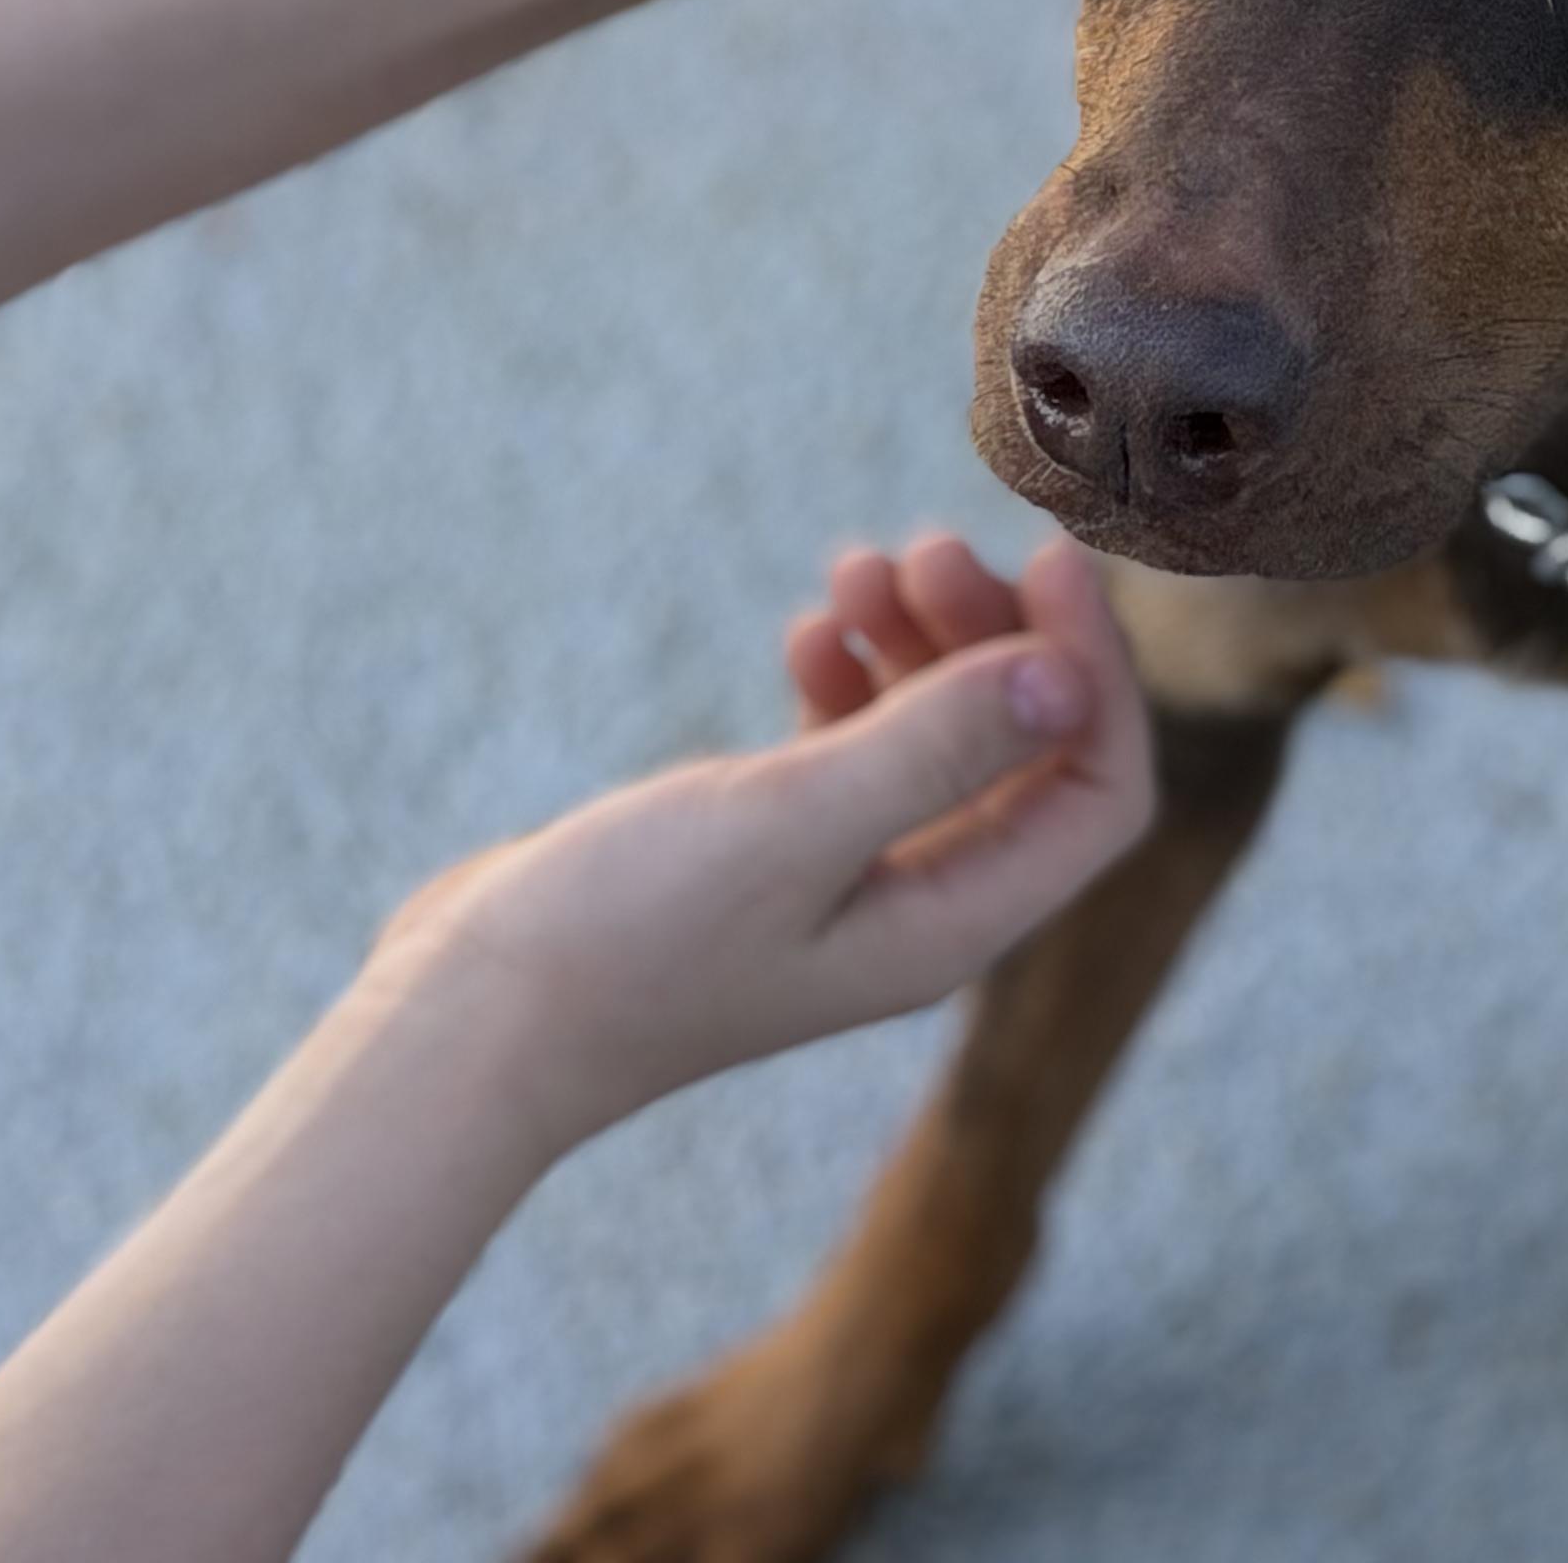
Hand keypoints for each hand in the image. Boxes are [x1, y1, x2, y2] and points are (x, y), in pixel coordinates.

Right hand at [382, 532, 1150, 1162]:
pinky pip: (858, 744)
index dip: (1098, 672)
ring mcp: (847, 881)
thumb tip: (1067, 676)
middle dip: (997, 635)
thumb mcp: (792, 825)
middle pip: (1025, 749)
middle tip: (923, 547)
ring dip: (921, 640)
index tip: (1048, 560)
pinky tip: (806, 634)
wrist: (469, 1020)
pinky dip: (851, 676)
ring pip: (940, 733)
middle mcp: (918, 907)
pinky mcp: (775, 852)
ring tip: (857, 566)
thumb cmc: (626, 937)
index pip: (1096, 793)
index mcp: (951, 923)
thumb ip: (934, 747)